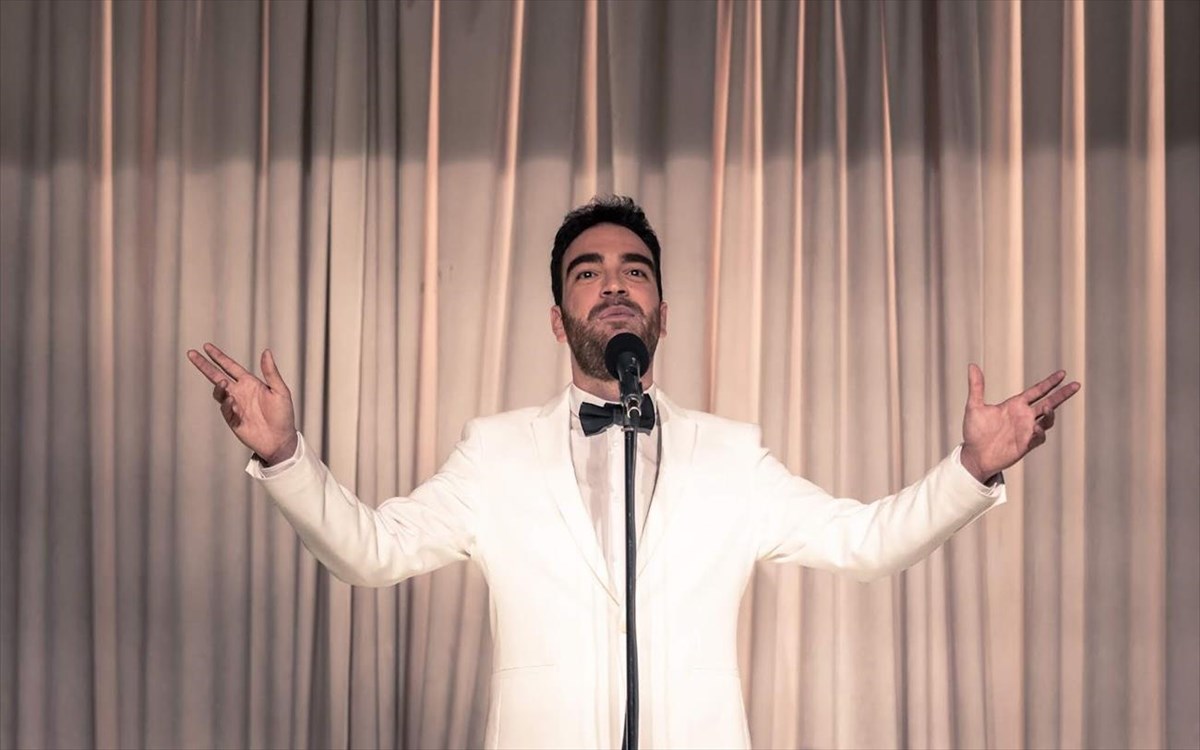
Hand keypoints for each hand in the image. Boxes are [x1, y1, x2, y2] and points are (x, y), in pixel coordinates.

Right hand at [186, 343, 297, 464]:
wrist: (280, 439)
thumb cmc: (283, 414)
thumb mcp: (280, 390)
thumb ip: (271, 372)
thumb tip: (267, 351)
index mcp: (250, 383)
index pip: (230, 366)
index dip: (218, 357)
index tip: (206, 347)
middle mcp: (240, 392)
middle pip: (216, 376)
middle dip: (204, 365)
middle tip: (191, 353)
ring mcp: (235, 406)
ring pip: (219, 393)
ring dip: (219, 387)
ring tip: (223, 383)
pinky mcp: (233, 420)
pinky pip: (225, 410)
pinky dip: (227, 405)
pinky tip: (233, 403)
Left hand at [960, 363, 1080, 483]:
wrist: (974, 456)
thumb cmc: (974, 432)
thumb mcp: (974, 407)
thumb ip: (976, 387)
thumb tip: (972, 365)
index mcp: (1015, 405)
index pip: (1037, 391)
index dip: (1050, 383)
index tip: (1063, 373)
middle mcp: (1024, 416)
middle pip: (1049, 403)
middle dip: (1062, 394)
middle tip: (1076, 385)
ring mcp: (1026, 430)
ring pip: (1047, 419)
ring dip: (1050, 413)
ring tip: (1047, 406)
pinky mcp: (1026, 444)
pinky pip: (1039, 437)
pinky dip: (1040, 431)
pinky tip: (1036, 428)